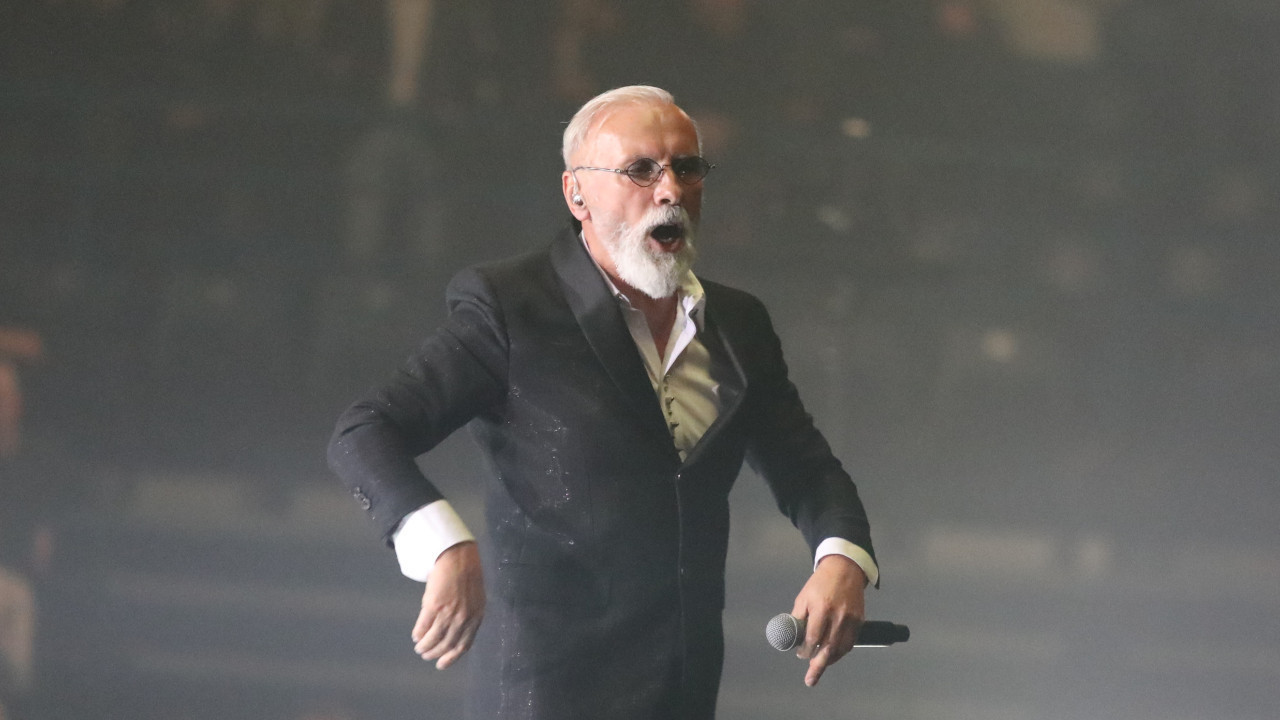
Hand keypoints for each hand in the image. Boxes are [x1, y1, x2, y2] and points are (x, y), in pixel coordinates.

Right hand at [412, 541, 484, 668]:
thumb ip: (469, 617)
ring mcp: (448, 613)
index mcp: (475, 618)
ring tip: (420, 647)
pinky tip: (416, 636)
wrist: (458, 557)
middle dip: (435, 653)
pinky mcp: (433, 606)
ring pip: (434, 639)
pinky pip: (423, 627)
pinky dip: (419, 634)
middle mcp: (463, 618)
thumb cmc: (467, 577)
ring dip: (425, 646)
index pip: (463, 645)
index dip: (451, 658)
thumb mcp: (476, 600)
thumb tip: (456, 635)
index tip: (440, 665)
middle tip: (426, 655)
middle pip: (447, 644)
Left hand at [791, 554, 865, 686]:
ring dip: (830, 661)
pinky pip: (850, 642)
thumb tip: (792, 637)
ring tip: (819, 667)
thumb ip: (798, 618)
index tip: (800, 655)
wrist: (844, 569)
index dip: (806, 651)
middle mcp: (838, 616)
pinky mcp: (860, 620)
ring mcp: (851, 619)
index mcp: (821, 608)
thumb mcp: (804, 597)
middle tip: (810, 679)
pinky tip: (833, 655)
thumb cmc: (820, 583)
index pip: (813, 638)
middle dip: (818, 666)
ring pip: (841, 649)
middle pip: (828, 648)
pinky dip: (841, 652)